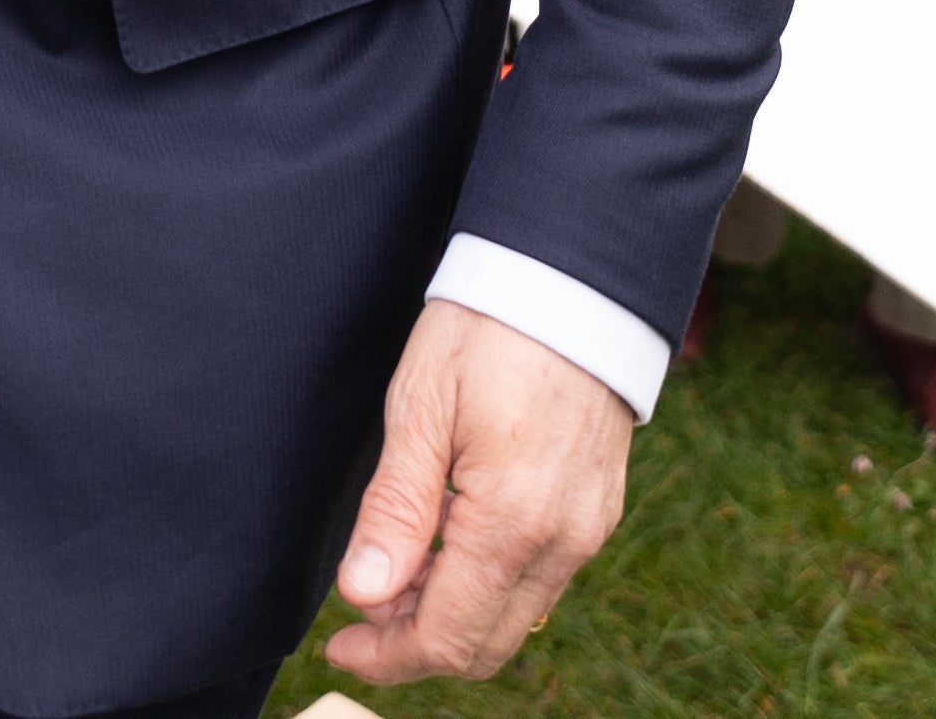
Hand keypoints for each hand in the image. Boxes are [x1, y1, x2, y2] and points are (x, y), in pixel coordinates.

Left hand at [327, 300, 632, 686]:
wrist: (572, 278)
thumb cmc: (488, 330)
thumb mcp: (421, 409)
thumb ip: (397, 511)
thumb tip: (362, 595)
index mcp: (514, 521)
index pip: (446, 638)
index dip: (386, 658)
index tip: (338, 643)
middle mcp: (564, 541)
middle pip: (485, 646)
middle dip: (415, 643)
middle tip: (361, 608)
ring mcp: (588, 528)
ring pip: (515, 617)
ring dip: (452, 612)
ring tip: (401, 560)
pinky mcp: (597, 511)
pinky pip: (541, 579)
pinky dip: (488, 581)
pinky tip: (451, 533)